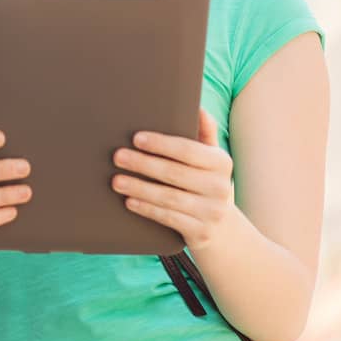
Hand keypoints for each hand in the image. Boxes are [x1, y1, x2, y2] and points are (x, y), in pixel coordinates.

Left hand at [112, 109, 233, 248]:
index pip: (188, 150)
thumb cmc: (208, 185)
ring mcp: (212, 212)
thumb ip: (204, 134)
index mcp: (222, 163)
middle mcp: (220, 187)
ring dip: (140, 187)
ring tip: (116, 180)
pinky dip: (147, 209)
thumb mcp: (212, 160)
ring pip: (169, 197)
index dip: (161, 143)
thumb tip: (197, 106)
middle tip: (118, 156)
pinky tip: (129, 201)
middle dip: (143, 164)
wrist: (223, 230)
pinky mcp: (200, 233)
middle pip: (175, 172)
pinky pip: (169, 218)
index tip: (136, 138)